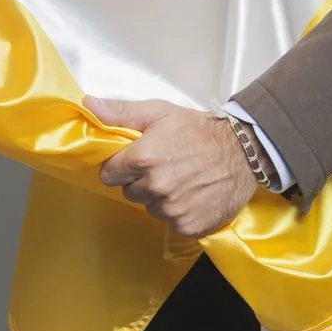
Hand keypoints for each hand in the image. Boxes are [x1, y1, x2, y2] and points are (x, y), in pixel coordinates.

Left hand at [84, 96, 265, 237]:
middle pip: (129, 192)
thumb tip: (89, 105)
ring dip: (160, 197)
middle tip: (165, 165)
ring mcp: (173, 209)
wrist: (243, 151)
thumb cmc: (199, 129)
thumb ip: (121, 111)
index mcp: (144, 157)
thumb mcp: (160, 112)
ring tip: (182, 178)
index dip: (121, 166)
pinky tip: (193, 194)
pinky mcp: (188, 225)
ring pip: (150, 208)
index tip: (135, 160)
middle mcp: (156, 186)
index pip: (109, 173)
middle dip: (141, 181)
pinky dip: (179, 211)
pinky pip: (171, 222)